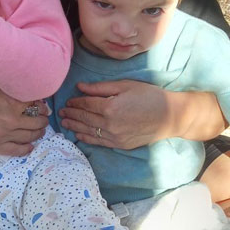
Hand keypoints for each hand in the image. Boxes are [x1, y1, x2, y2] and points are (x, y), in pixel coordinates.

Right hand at [0, 71, 48, 156]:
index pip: (37, 105)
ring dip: (37, 133)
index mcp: (13, 100)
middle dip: (42, 120)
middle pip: (36, 122)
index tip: (41, 105)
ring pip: (29, 136)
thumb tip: (22, 86)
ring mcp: (2, 134)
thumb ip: (9, 85)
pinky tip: (30, 147)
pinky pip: (15, 150)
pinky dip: (26, 149)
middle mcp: (12, 118)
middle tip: (42, 118)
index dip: (41, 105)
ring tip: (39, 131)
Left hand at [58, 79, 172, 148]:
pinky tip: (78, 135)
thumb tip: (80, 87)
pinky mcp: (120, 144)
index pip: (86, 104)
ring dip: (75, 126)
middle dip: (71, 114)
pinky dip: (86, 138)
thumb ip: (100, 88)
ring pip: (88, 131)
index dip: (75, 102)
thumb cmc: (149, 96)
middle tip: (60, 112)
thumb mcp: (125, 85)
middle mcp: (109, 124)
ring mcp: (114, 137)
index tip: (68, 101)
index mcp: (110, 107)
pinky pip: (98, 142)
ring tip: (64, 123)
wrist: (169, 116)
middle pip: (84, 118)